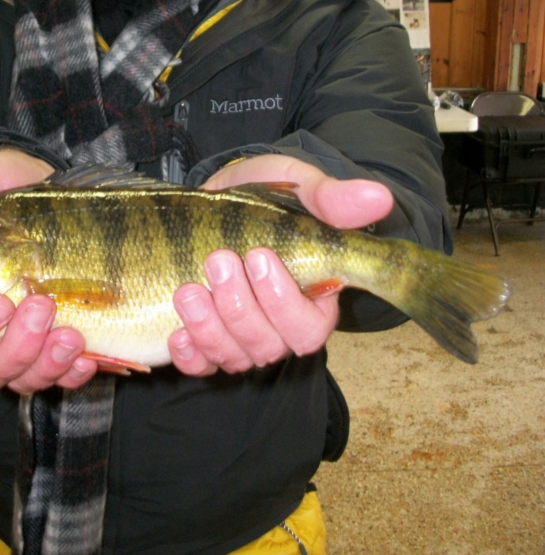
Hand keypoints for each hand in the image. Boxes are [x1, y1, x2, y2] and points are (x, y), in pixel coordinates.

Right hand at [0, 149, 96, 393]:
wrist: (63, 196)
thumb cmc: (11, 193)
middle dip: (14, 348)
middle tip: (41, 305)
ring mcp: (20, 343)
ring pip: (21, 378)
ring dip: (45, 363)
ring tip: (70, 332)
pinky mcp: (56, 346)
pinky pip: (61, 378)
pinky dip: (73, 373)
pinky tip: (88, 356)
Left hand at [167, 153, 393, 375]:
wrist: (221, 200)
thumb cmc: (268, 199)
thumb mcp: (299, 189)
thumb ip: (333, 200)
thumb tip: (379, 197)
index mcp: (313, 297)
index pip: (309, 325)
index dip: (283, 301)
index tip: (260, 256)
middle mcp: (279, 326)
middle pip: (269, 345)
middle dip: (239, 308)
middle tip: (218, 260)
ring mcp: (242, 337)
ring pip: (234, 357)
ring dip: (209, 328)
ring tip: (188, 289)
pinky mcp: (206, 339)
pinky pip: (200, 365)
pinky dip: (188, 354)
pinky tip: (176, 330)